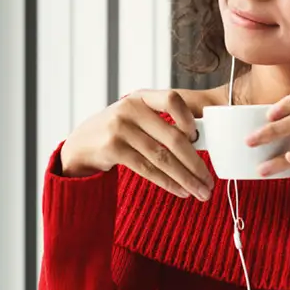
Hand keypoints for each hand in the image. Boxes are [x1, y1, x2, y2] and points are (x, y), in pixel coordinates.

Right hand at [60, 90, 213, 200]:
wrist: (80, 144)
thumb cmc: (116, 131)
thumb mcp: (134, 117)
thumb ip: (160, 122)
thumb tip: (199, 144)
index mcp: (140, 97)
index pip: (172, 100)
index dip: (189, 119)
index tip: (199, 139)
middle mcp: (129, 109)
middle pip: (172, 137)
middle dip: (195, 163)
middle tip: (209, 181)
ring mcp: (119, 129)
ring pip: (162, 158)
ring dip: (185, 178)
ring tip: (200, 192)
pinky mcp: (113, 149)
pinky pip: (147, 169)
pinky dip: (167, 182)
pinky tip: (180, 191)